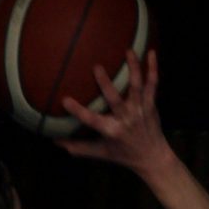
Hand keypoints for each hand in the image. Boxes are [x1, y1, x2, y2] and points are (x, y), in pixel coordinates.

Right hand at [56, 45, 170, 177]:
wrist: (153, 157)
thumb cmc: (124, 155)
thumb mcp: (100, 153)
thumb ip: (78, 147)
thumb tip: (56, 142)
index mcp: (112, 131)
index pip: (92, 120)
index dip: (78, 111)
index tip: (65, 100)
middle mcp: (126, 119)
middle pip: (115, 100)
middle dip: (106, 84)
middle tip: (96, 67)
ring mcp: (140, 110)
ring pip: (137, 87)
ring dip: (133, 68)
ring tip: (128, 50)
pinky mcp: (151, 104)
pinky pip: (153, 84)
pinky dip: (153, 68)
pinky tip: (151, 52)